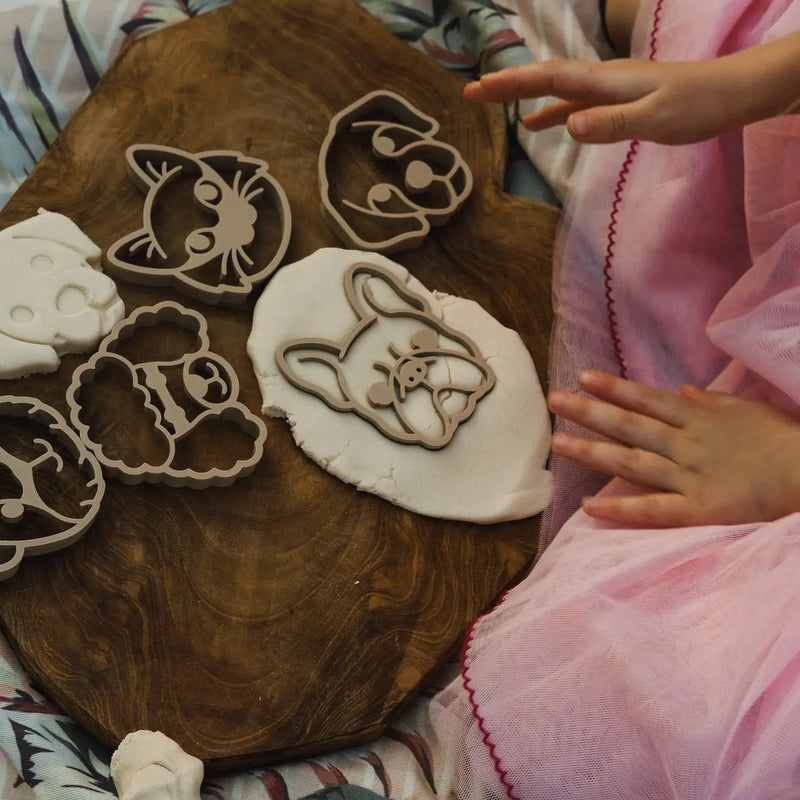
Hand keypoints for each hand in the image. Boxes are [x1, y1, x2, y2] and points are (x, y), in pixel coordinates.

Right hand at [463, 56, 758, 144]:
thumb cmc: (694, 106)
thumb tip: (567, 125)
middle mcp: (601, 80)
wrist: (729, 94)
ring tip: (492, 101)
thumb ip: (611, 122)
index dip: (511, 83)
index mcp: (604, 82)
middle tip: (471, 92)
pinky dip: (550, 112)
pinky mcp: (616, 103)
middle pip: (545, 78)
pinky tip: (537, 125)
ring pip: (556, 89)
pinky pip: (573, 104)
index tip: (478, 89)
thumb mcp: (654, 118)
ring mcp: (608, 90)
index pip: (548, 79)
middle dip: (507, 84)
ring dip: (524, 95)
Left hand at [547, 370, 799, 526]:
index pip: (647, 400)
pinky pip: (653, 510)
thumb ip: (711, 402)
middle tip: (554, 400)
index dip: (615, 388)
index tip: (583, 377)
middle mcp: (685, 444)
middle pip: (630, 425)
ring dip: (593, 452)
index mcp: (698, 419)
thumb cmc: (784, 441)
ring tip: (558, 443)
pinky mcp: (698, 510)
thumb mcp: (747, 411)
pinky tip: (589, 506)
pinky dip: (621, 509)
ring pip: (632, 461)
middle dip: (590, 411)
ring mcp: (688, 477)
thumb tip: (681, 391)